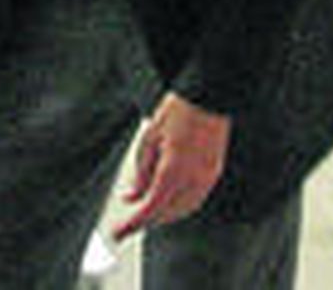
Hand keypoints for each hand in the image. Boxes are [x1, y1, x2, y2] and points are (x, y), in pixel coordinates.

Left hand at [112, 92, 229, 241]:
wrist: (207, 98)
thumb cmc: (177, 113)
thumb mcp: (149, 140)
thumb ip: (142, 172)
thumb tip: (134, 195)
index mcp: (173, 170)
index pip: (151, 208)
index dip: (134, 224)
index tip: (119, 233)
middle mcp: (193, 179)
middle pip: (168, 213)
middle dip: (147, 222)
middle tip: (128, 225)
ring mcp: (207, 178)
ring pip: (184, 211)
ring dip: (164, 217)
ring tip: (145, 214)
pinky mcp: (214, 173)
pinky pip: (196, 200)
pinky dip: (179, 207)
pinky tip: (167, 203)